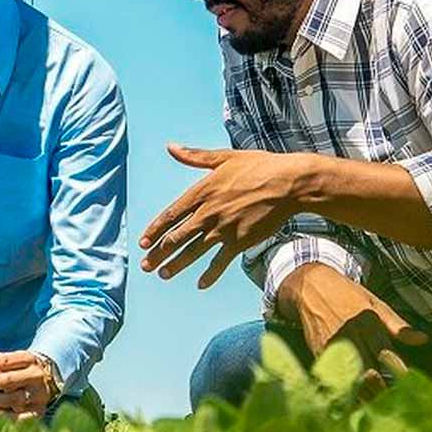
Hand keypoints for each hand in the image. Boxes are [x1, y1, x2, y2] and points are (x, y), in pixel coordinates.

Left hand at [0, 350, 54, 419]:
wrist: (46, 385)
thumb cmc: (17, 372)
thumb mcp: (6, 363)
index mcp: (28, 359)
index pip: (3, 361)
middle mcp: (36, 376)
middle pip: (6, 381)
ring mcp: (38, 396)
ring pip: (11, 399)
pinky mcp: (38, 413)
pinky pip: (19, 418)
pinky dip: (3, 416)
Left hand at [139, 144, 307, 287]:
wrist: (289, 184)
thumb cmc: (260, 167)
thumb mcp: (224, 157)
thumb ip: (195, 156)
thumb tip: (171, 147)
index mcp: (203, 191)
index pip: (171, 214)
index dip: (155, 229)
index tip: (143, 242)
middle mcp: (209, 212)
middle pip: (177, 236)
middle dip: (159, 252)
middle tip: (145, 265)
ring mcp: (224, 229)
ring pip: (193, 251)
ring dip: (176, 264)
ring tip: (163, 275)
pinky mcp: (240, 241)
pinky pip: (220, 262)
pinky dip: (210, 274)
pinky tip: (200, 284)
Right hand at [278, 262, 427, 395]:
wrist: (310, 288)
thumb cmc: (347, 295)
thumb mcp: (375, 303)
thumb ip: (398, 325)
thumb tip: (423, 340)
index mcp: (369, 323)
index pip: (388, 356)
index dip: (400, 374)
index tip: (410, 386)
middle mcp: (351, 336)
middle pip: (370, 373)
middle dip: (384, 391)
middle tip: (395, 402)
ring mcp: (333, 347)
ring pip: (352, 380)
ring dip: (366, 396)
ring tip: (378, 408)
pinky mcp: (318, 354)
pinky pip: (334, 379)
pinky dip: (346, 392)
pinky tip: (355, 402)